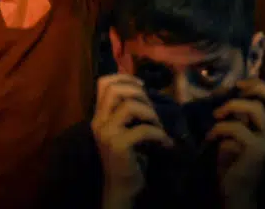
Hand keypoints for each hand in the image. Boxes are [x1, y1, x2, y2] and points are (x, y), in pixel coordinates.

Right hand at [91, 73, 170, 208]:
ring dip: (150, 113)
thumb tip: (143, 90)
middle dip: (139, 93)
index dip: (125, 78)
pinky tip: (165, 142)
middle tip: (152, 109)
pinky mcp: (118, 146)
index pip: (103, 83)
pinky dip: (158, 133)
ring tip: (159, 125)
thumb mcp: (122, 130)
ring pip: (129, 106)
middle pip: (115, 90)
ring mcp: (107, 133)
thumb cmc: (127, 157)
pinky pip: (142, 129)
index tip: (142, 85)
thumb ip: (125, 112)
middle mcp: (98, 121)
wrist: (121, 187)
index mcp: (98, 115)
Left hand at [210, 79, 264, 208]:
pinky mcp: (257, 151)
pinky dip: (219, 128)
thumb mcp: (242, 132)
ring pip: (255, 109)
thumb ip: (244, 115)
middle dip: (257, 88)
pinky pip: (236, 127)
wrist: (236, 191)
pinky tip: (211, 137)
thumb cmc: (236, 161)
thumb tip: (236, 89)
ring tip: (217, 115)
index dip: (263, 86)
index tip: (242, 84)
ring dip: (231, 106)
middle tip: (236, 90)